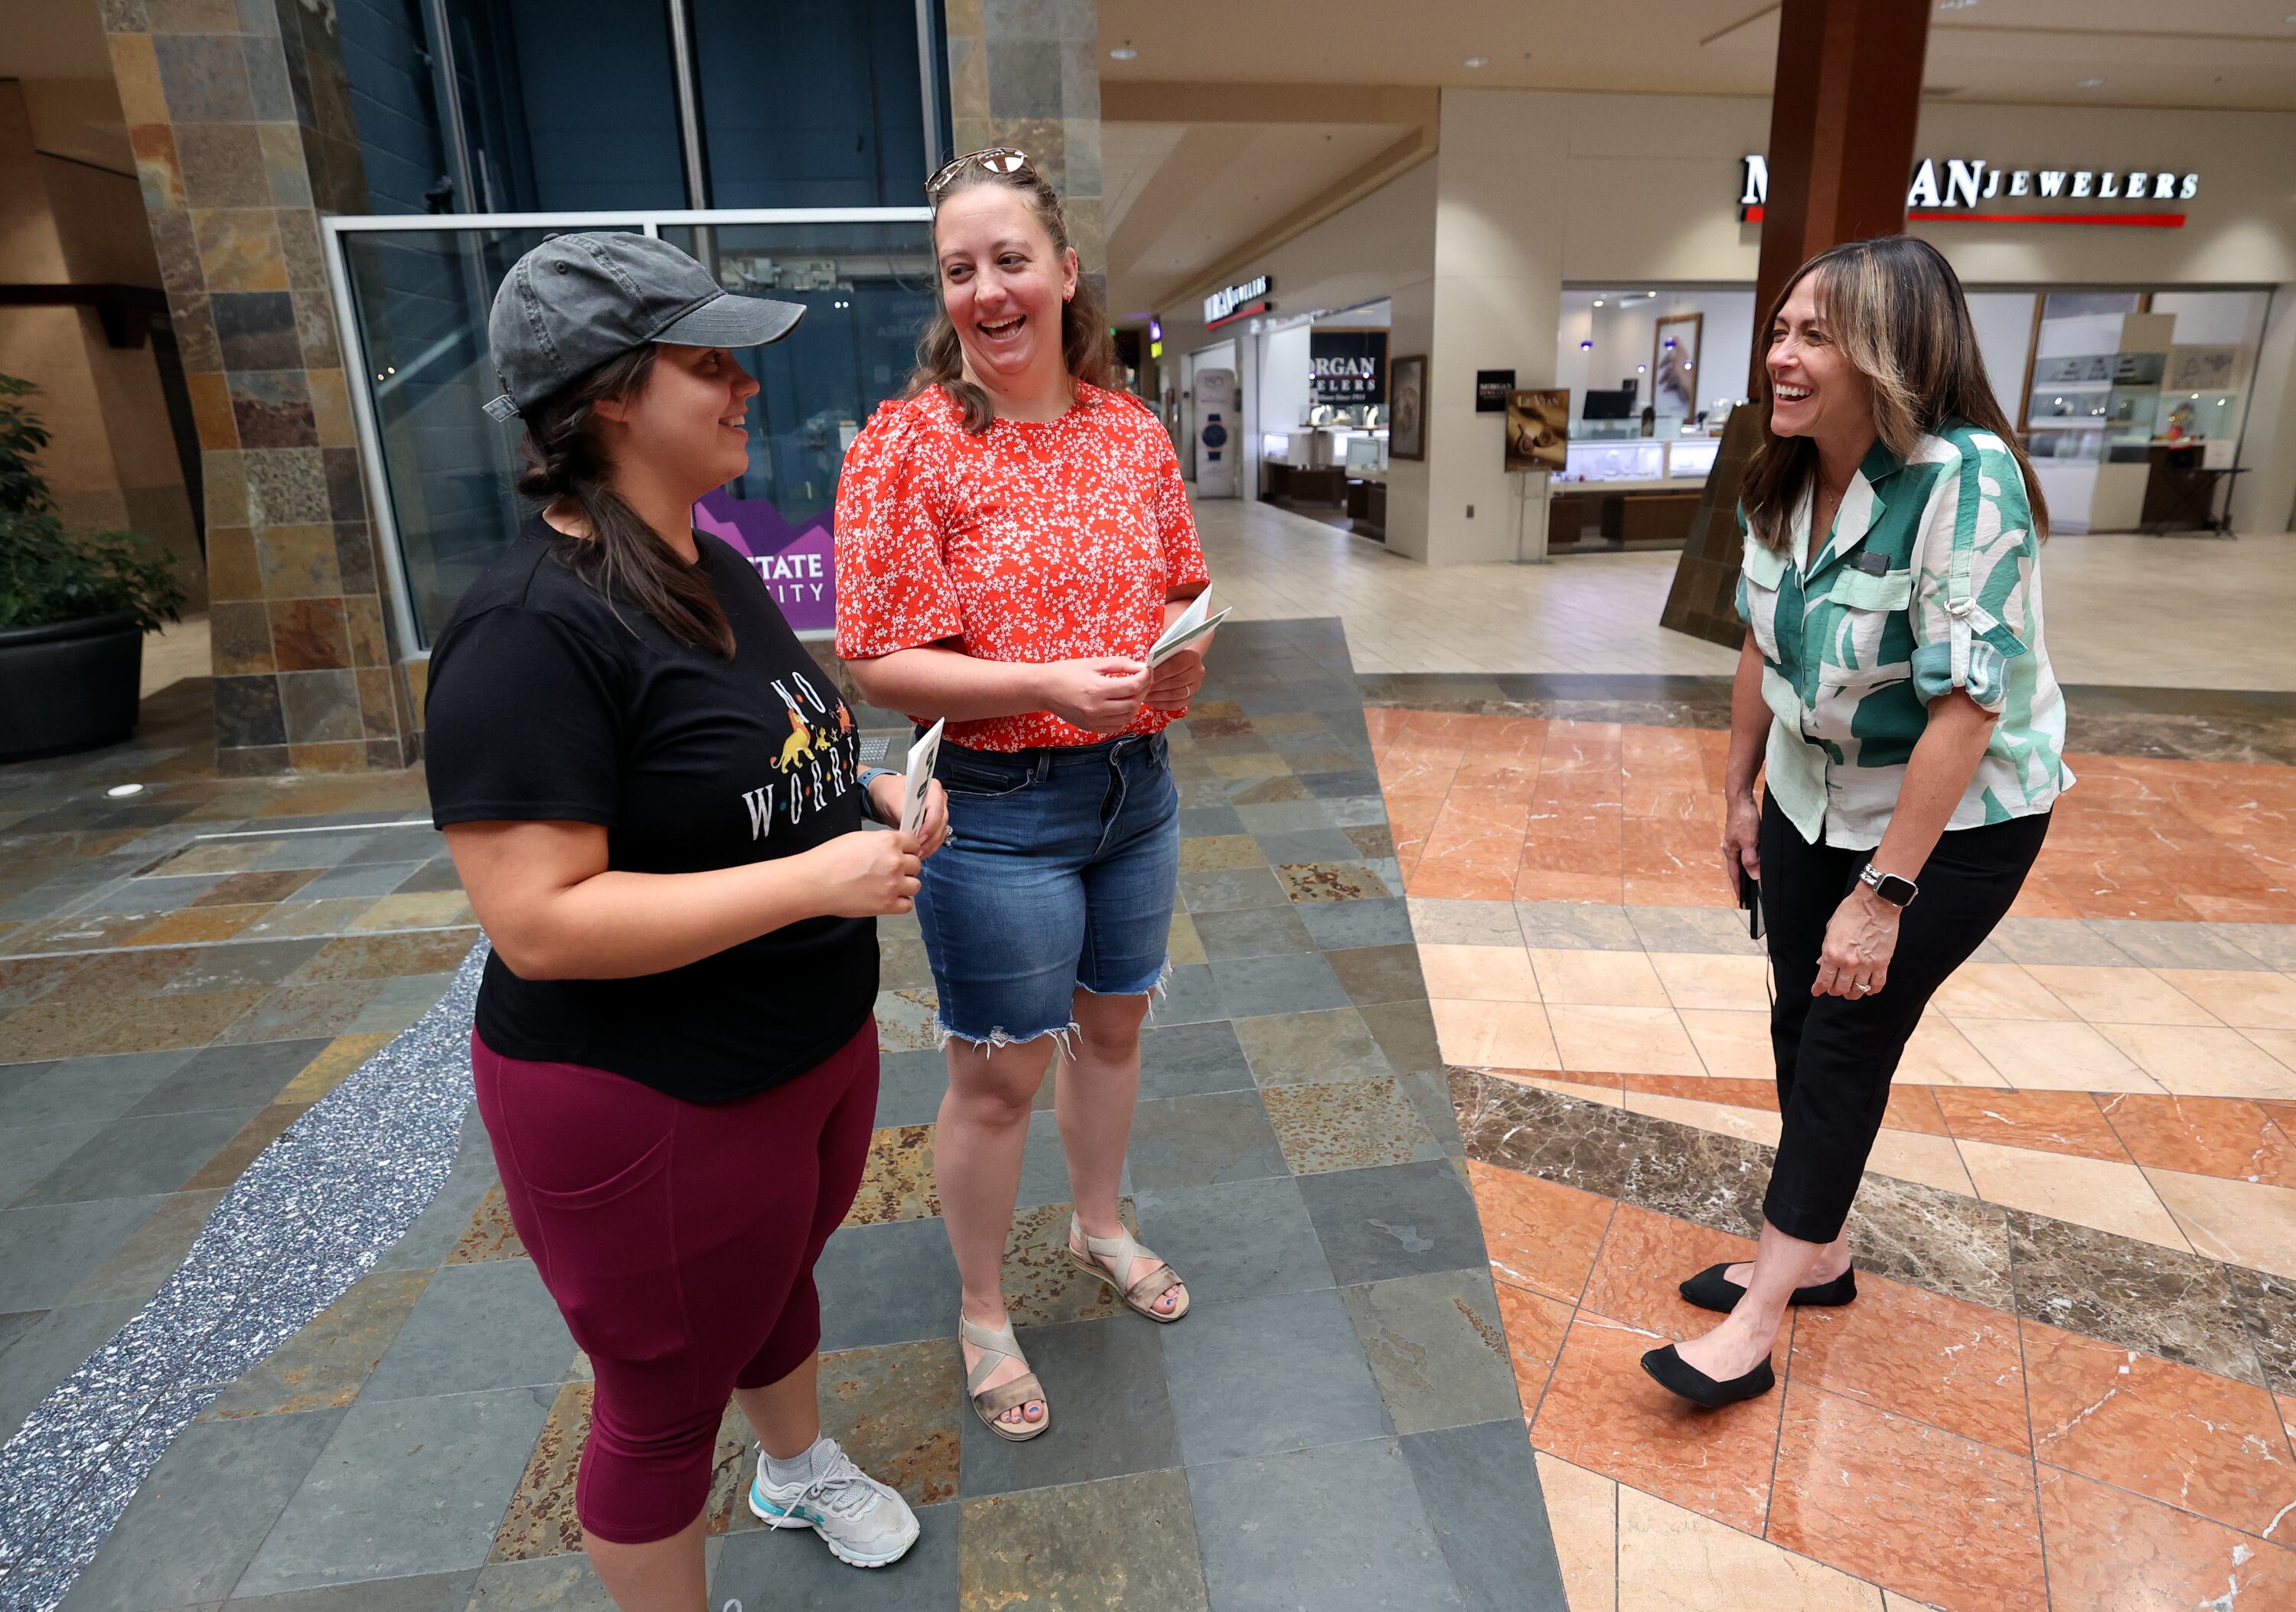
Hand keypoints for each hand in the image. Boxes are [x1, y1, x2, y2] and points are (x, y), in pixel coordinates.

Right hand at [805, 829, 922, 916]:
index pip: (914, 843)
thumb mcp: (859, 838)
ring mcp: (893, 885)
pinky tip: (887, 898)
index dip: (908, 849)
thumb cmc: (830, 858)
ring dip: (905, 885)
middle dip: (905, 867)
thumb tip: (894, 849)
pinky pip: (908, 905)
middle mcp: (895, 862)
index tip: (901, 854)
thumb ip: (882, 842)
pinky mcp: (887, 905)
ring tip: (888, 886)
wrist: (815, 882)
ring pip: (915, 885)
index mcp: (888, 841)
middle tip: (889, 872)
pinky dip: (900, 902)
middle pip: (916, 865)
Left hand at [864, 772, 946, 854]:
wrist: (885, 794)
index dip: (929, 826)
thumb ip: (903, 812)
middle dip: (929, 839)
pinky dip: (929, 846)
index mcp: (932, 789)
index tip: (918, 838)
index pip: (937, 811)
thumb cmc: (889, 792)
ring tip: (917, 853)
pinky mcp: (935, 823)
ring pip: (941, 833)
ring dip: (930, 845)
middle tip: (916, 849)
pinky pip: (937, 837)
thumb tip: (910, 828)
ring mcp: (939, 812)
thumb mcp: (893, 799)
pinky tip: (919, 852)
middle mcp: (940, 800)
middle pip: (941, 823)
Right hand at [1038, 657, 1148, 733]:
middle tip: (1142, 680)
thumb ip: (1120, 664)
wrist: (1044, 688)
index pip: (1132, 686)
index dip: (1145, 678)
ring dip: (1135, 704)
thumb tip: (1142, 667)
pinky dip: (1124, 716)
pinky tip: (1121, 705)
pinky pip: (1116, 726)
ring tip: (1132, 692)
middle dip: (1142, 691)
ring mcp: (1093, 721)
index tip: (1148, 670)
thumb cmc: (1067, 671)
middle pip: (1133, 703)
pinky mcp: (1091, 728)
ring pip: (1127, 717)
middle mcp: (1096, 708)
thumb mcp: (1094, 662)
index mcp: (1096, 689)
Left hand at [1145, 643, 1208, 709]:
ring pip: (1176, 695)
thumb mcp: (1164, 652)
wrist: (1180, 661)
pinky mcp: (1190, 697)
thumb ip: (1156, 659)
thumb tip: (1144, 670)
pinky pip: (1175, 704)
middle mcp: (1198, 672)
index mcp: (1192, 657)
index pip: (1175, 666)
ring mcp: (1195, 686)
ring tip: (1144, 695)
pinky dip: (1161, 704)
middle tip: (1142, 688)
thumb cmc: (1168, 656)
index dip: (1159, 673)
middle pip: (1176, 682)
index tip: (1145, 677)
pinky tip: (1150, 701)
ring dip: (1157, 696)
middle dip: (1157, 686)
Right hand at [1719, 793, 1760, 894]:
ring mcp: (1736, 840)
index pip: (1734, 875)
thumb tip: (1754, 876)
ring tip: (1754, 878)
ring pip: (1742, 859)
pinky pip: (1747, 850)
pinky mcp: (1742, 833)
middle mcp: (1731, 847)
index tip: (1741, 900)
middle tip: (1748, 893)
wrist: (1740, 798)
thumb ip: (1751, 860)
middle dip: (1742, 880)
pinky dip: (1751, 858)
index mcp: (1730, 851)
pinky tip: (1757, 858)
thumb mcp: (1750, 842)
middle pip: (1737, 868)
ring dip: (1747, 869)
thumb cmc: (1743, 819)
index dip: (1739, 888)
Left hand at [1814, 886, 1898, 998]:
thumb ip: (1826, 949)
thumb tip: (1821, 963)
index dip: (1819, 989)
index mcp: (1832, 954)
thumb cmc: (1851, 912)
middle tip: (1834, 989)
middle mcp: (1849, 963)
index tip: (1817, 992)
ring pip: (1858, 990)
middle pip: (1840, 988)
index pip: (1824, 981)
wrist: (1875, 903)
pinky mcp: (1882, 963)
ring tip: (1850, 992)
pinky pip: (1878, 984)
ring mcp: (1866, 965)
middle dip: (1835, 991)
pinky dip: (1872, 990)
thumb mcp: (1830, 929)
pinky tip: (1869, 990)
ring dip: (1853, 993)